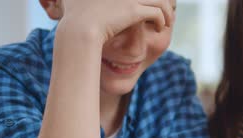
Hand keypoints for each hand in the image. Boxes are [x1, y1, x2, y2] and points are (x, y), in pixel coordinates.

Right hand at [58, 0, 174, 42]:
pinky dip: (163, 20)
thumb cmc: (75, 17)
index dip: (147, 0)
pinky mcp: (134, 9)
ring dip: (167, 11)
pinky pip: (158, 12)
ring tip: (166, 22)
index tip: (149, 7)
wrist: (78, 29)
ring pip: (161, 0)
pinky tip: (159, 28)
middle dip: (162, 2)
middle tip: (164, 13)